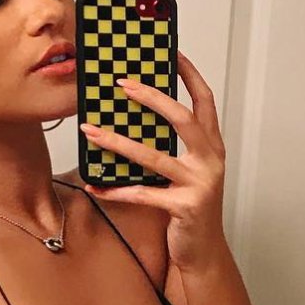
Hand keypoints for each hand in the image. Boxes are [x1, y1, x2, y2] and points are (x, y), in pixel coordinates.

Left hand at [78, 50, 227, 274]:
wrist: (204, 252)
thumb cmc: (191, 209)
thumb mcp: (188, 173)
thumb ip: (174, 147)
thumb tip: (139, 121)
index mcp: (212, 147)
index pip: (204, 101)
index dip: (189, 75)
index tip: (170, 53)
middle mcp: (210, 161)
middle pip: (182, 118)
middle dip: (152, 97)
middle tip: (122, 84)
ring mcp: (199, 184)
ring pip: (154, 156)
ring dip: (118, 142)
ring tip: (92, 131)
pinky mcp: (185, 207)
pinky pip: (144, 194)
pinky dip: (116, 190)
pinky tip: (96, 184)